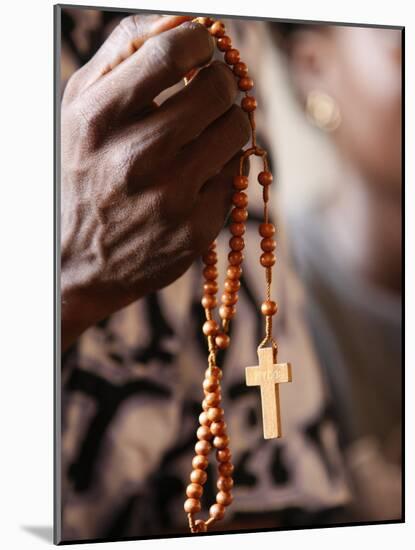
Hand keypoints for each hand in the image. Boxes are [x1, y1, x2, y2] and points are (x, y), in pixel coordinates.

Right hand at [61, 15, 249, 350]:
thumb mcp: (81, 109)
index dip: (201, 41)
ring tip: (206, 133)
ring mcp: (170, 197)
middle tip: (211, 91)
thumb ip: (124, 52)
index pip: (171, 50)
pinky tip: (200, 175)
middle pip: (218, 88)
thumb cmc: (85, 174)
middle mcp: (135, 157)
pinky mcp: (196, 228)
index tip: (203, 49)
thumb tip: (182, 20)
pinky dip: (225, 167)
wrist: (82, 260)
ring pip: (238, 130)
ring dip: (230, 123)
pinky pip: (237, 175)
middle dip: (222, 82)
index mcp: (99, 119)